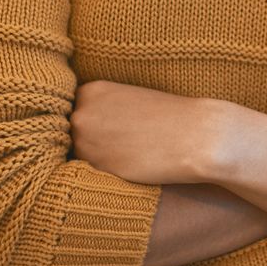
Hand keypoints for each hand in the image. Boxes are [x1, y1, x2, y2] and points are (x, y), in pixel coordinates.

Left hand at [70, 80, 219, 184]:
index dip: (93, 122)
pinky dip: (106, 173)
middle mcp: (80, 115)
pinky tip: (131, 164)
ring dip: (96, 158)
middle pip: (70, 134)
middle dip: (90, 140)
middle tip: (124, 141)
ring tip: (129, 152)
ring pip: (79, 156)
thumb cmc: (169, 116)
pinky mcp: (97, 169)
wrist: (196, 136)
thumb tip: (75, 126)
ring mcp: (85, 143)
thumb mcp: (128, 99)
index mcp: (90, 91)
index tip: (115, 126)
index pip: (73, 111)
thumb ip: (100, 109)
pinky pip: (91, 174)